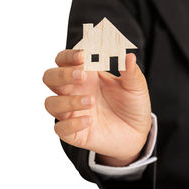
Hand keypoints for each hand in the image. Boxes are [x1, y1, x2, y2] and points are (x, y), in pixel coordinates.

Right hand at [43, 50, 151, 165]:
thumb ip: (131, 72)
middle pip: (50, 77)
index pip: (65, 59)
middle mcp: (74, 91)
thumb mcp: (136, 87)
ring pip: (51, 103)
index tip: (82, 55)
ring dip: (67, 101)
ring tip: (90, 101)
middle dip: (62, 75)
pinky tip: (88, 120)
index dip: (69, 55)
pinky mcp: (74, 132)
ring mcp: (72, 112)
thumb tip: (129, 56)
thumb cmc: (132, 104)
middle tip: (81, 76)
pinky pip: (60, 128)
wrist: (137, 132)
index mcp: (86, 75)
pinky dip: (71, 124)